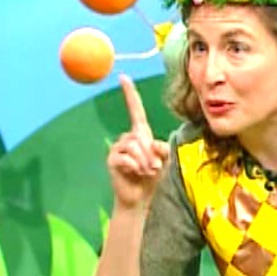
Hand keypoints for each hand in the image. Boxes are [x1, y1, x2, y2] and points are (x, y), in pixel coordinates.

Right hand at [107, 75, 169, 208]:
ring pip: (135, 147)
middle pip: (141, 137)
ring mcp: (117, 148)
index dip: (130, 94)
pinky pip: (127, 159)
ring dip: (145, 163)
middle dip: (151, 155)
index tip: (123, 77)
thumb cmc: (152, 176)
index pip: (135, 111)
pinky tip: (136, 174)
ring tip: (146, 172)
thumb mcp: (163, 160)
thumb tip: (151, 144)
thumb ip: (162, 148)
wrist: (139, 197)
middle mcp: (127, 138)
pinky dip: (136, 168)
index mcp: (140, 134)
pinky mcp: (112, 160)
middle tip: (154, 169)